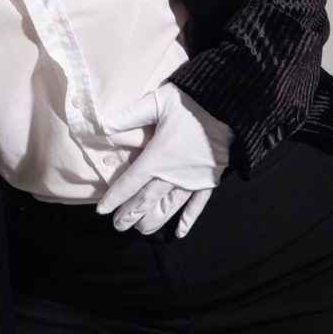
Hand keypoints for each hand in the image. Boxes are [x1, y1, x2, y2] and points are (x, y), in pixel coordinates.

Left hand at [96, 83, 232, 236]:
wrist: (230, 104)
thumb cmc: (191, 101)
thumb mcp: (156, 102)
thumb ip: (128, 116)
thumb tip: (101, 125)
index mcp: (156, 157)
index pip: (129, 183)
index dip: (114, 198)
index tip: (102, 210)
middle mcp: (172, 174)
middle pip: (146, 200)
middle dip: (129, 214)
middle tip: (117, 226)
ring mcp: (192, 180)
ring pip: (168, 206)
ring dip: (153, 220)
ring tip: (141, 231)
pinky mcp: (210, 179)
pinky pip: (197, 204)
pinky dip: (188, 218)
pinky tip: (180, 232)